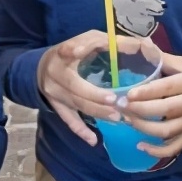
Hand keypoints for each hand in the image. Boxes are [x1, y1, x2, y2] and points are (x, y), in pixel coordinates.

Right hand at [37, 30, 123, 145]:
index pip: (68, 50)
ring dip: (96, 112)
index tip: (82, 53)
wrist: (40, 68)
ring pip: (75, 104)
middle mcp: (56, 73)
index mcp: (63, 52)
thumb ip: (108, 42)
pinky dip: (81, 131)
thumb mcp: (86, 40)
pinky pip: (68, 120)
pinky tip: (93, 140)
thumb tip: (140, 45)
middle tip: (115, 101)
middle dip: (95, 95)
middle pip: (74, 86)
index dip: (76, 51)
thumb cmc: (73, 50)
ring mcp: (55, 92)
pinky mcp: (56, 106)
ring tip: (116, 117)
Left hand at [120, 54, 181, 158]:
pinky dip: (157, 151)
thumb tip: (143, 45)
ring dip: (144, 128)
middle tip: (120, 106)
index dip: (146, 92)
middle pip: (164, 110)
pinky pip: (174, 148)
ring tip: (127, 121)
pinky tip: (141, 146)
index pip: (166, 88)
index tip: (128, 94)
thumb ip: (164, 59)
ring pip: (166, 131)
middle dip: (139, 110)